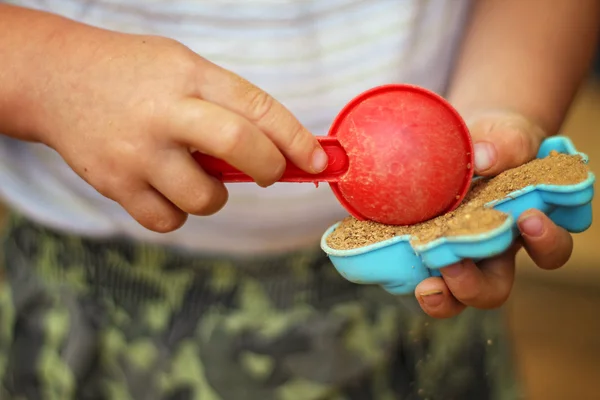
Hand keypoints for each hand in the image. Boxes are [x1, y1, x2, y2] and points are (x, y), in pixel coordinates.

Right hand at [27, 29, 326, 232]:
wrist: (55, 79)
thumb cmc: (133, 75)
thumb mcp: (183, 68)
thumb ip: (226, 105)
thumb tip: (278, 153)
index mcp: (189, 76)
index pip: (258, 108)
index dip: (297, 139)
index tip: (319, 161)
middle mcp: (165, 113)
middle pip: (241, 148)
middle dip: (270, 168)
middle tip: (268, 172)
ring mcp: (138, 152)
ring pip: (206, 198)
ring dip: (215, 196)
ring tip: (194, 173)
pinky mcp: (115, 185)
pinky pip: (169, 222)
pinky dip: (178, 213)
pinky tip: (164, 188)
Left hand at [415, 111, 573, 317]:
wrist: (465, 140)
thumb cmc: (495, 143)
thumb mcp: (506, 136)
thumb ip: (505, 145)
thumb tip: (483, 157)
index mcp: (521, 227)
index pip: (548, 251)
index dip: (545, 244)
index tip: (529, 219)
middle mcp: (489, 251)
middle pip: (492, 289)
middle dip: (475, 286)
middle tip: (453, 266)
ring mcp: (452, 254)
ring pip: (451, 294)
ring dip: (440, 296)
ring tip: (425, 287)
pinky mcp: (419, 248)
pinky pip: (409, 270)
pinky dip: (395, 268)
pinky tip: (375, 253)